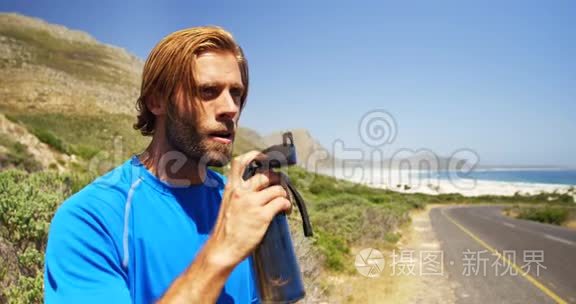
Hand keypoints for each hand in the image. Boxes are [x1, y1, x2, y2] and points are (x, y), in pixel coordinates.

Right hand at [207, 151, 291, 267]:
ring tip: (285, 201)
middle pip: (265, 175)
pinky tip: (286, 210)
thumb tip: (255, 189)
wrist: (222, 249)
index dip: (255, 155)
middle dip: (277, 179)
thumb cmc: (225, 231)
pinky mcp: (262, 216)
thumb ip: (237, 194)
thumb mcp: (226, 205)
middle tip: (281, 186)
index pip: (240, 162)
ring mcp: (252, 203)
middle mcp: (241, 192)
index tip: (265, 158)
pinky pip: (281, 202)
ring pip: (277, 188)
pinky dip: (287, 205)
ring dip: (284, 194)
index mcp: (231, 188)